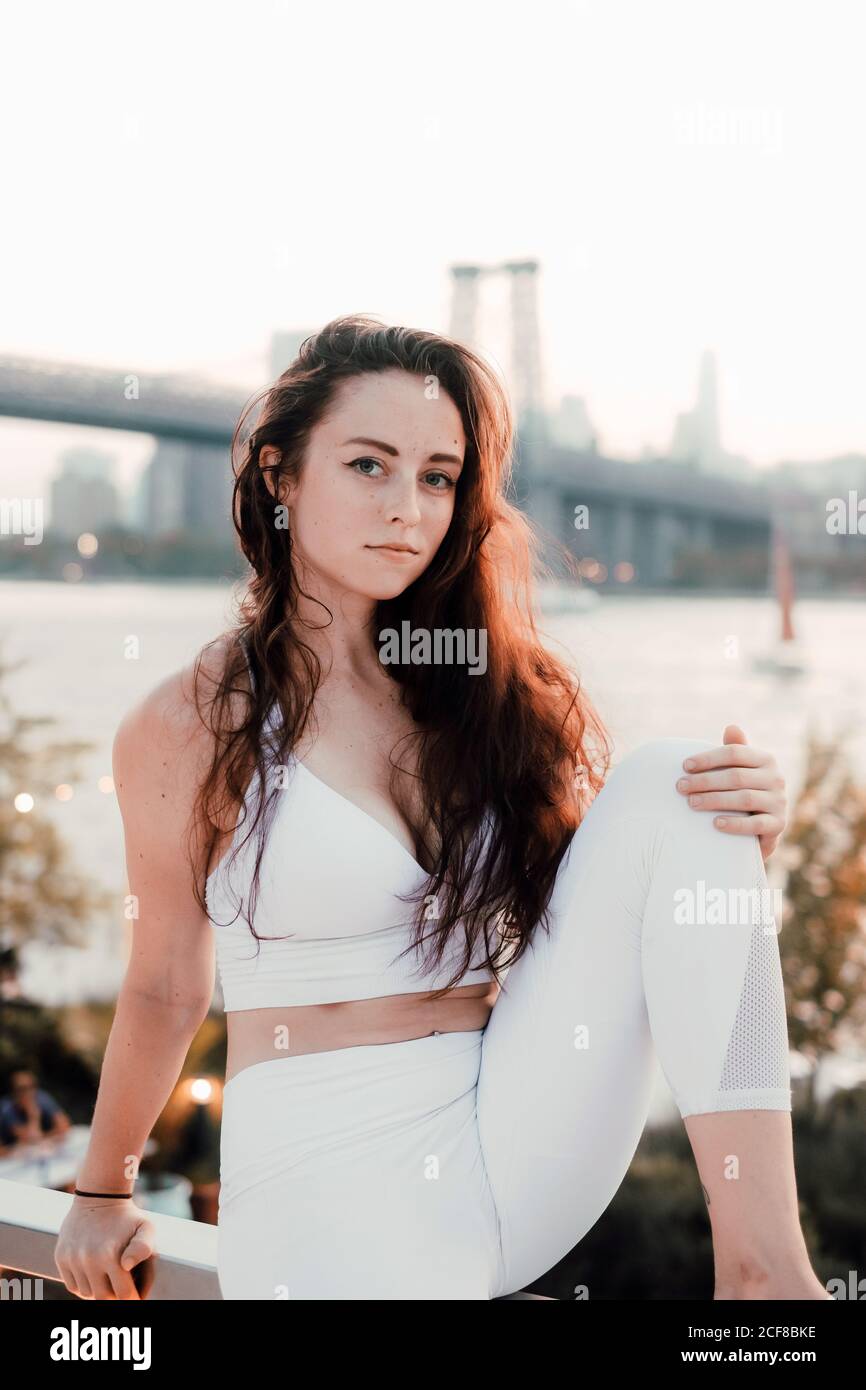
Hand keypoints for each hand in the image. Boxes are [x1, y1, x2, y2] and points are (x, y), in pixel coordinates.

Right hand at [55, 1197, 155, 1299]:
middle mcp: (88, 1259)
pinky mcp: (61, 1257)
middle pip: (103, 1298)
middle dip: (115, 1296)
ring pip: (86, 1294)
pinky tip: (94, 1276)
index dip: (133, 1298)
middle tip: (122, 1289)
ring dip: (98, 1291)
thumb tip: (127, 1266)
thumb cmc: (126, 1217)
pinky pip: (72, 1286)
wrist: (98, 1197)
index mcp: (110, 1255)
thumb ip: (144, 1248)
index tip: (137, 1297)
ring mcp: (72, 1259)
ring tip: (109, 1280)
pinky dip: (83, 1286)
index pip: (123, 1294)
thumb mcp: (146, 1227)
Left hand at [675, 724, 786, 862]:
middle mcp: (776, 778)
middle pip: (736, 776)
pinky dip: (735, 824)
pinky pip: (756, 824)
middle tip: (681, 787)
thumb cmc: (745, 790)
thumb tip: (731, 726)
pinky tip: (715, 823)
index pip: (735, 753)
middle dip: (705, 781)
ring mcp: (779, 802)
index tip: (685, 766)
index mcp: (765, 759)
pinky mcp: (778, 824)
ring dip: (715, 800)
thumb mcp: (741, 769)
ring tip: (692, 803)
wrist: (763, 826)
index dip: (708, 758)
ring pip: (744, 798)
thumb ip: (735, 750)